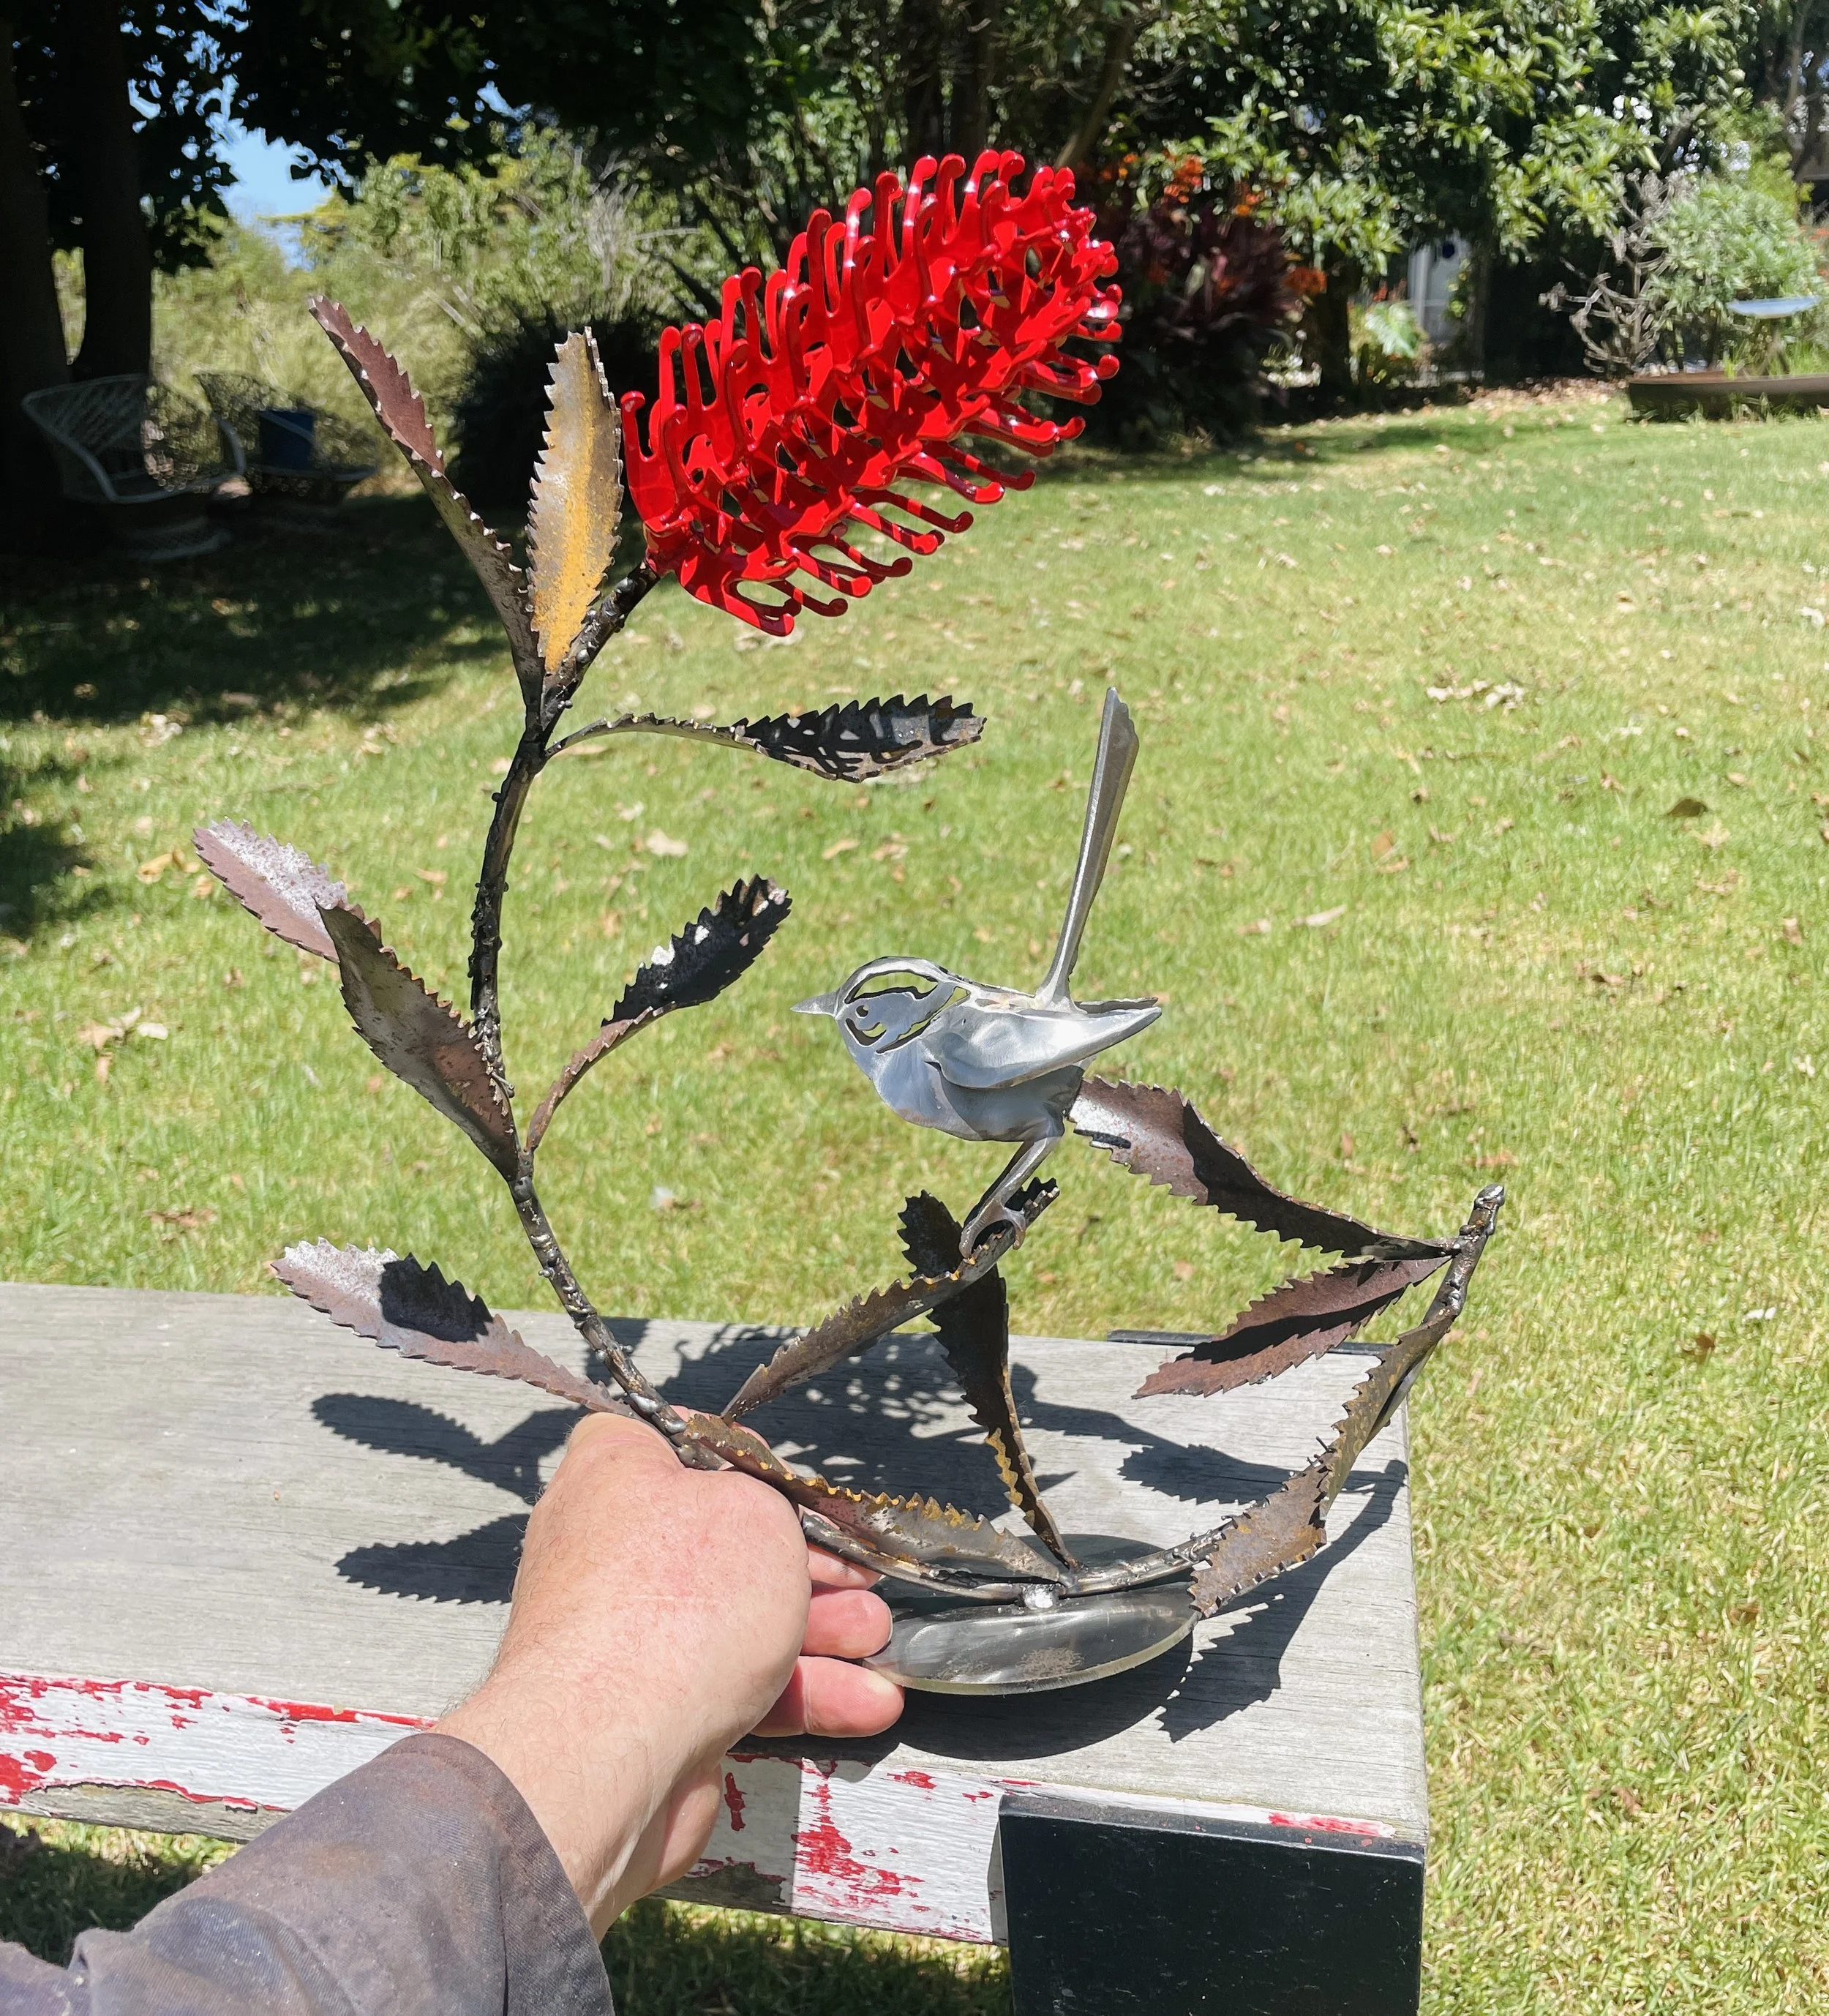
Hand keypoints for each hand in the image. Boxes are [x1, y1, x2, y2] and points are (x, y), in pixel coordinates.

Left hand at [438, 1413, 902, 1935]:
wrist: (607, 1758)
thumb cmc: (676, 1605)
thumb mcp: (754, 1509)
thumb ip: (768, 1499)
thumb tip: (760, 1513)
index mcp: (613, 1470)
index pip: (685, 1444)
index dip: (751, 1464)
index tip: (804, 1491)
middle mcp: (609, 1548)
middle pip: (727, 1545)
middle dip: (811, 1568)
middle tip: (864, 1579)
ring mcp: (626, 1636)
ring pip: (739, 1623)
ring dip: (819, 1634)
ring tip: (879, 1644)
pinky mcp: (647, 1711)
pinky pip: (732, 1689)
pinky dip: (797, 1693)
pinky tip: (863, 1704)